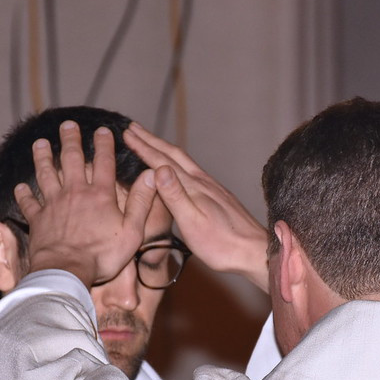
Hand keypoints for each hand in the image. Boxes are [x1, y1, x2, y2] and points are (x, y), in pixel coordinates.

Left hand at [14, 122, 155, 286]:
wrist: (66, 271)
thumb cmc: (102, 256)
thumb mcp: (132, 232)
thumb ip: (141, 203)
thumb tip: (152, 175)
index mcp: (101, 195)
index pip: (104, 162)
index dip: (105, 144)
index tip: (104, 130)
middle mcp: (75, 193)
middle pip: (71, 159)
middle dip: (70, 140)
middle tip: (68, 125)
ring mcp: (54, 205)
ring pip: (46, 174)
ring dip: (42, 157)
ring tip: (40, 144)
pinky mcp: (38, 220)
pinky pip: (29, 203)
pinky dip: (24, 194)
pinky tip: (20, 187)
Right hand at [123, 122, 268, 291]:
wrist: (253, 251)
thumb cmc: (221, 244)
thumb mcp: (192, 223)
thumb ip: (175, 196)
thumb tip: (159, 168)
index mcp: (192, 187)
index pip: (162, 161)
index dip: (143, 147)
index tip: (127, 133)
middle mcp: (202, 182)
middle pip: (173, 154)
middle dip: (151, 140)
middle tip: (133, 128)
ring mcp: (211, 187)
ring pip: (183, 161)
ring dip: (164, 149)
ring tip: (150, 142)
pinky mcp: (217, 195)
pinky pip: (191, 170)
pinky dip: (177, 162)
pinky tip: (177, 168)